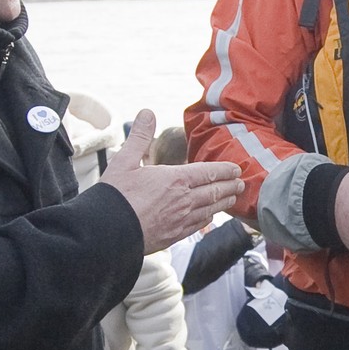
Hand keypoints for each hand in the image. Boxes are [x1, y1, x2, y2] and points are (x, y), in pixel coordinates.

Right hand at [100, 109, 243, 253]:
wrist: (107, 233)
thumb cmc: (115, 196)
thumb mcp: (124, 160)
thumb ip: (140, 136)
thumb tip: (147, 112)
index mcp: (175, 179)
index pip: (208, 172)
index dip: (224, 170)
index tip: (236, 169)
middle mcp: (183, 200)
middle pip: (214, 192)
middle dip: (230, 186)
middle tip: (241, 184)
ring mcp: (180, 220)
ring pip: (209, 210)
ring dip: (223, 203)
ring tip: (233, 198)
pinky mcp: (173, 236)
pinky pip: (198, 225)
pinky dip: (208, 218)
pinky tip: (209, 217)